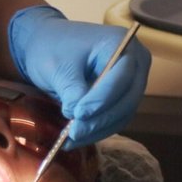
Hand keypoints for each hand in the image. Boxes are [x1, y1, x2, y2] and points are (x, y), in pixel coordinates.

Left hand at [7, 6, 150, 144]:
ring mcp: (132, 81)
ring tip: (71, 138)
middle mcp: (135, 62)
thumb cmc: (52, 48)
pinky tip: (77, 138)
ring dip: (99, 129)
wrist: (46, 44)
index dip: (102, 99)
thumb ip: (72, 91)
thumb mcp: (59, 68)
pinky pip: (116, 118)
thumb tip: (79, 119)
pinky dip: (98, 129)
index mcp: (121, 43)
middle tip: (74, 132)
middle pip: (127, 98)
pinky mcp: (123, 97)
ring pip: (123, 113)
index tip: (79, 114)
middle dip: (101, 119)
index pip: (121, 77)